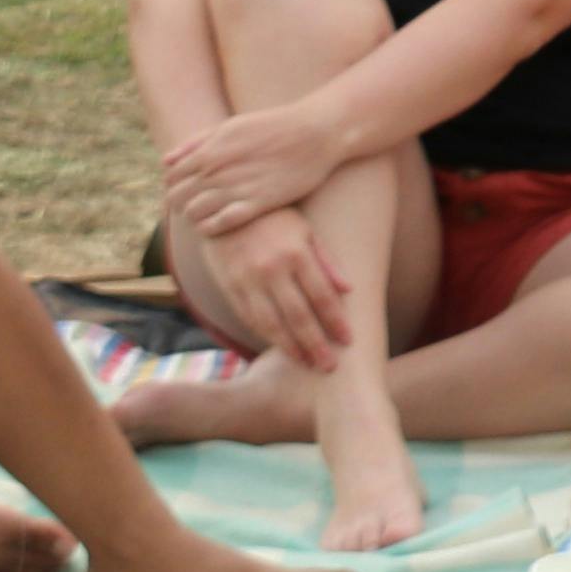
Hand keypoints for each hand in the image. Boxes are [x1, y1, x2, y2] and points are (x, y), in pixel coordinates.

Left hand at [161, 95, 350, 237]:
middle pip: (179, 197)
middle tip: (192, 207)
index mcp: (208, 152)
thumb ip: (195, 143)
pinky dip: (212, 227)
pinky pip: (223, 222)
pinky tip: (215, 226)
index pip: (171, 178)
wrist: (313, 134)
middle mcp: (217, 172)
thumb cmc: (271, 128)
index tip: (184, 191)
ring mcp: (237, 188)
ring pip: (196, 212)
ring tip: (204, 217)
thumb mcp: (228, 127)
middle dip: (180, 204)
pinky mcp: (259, 203)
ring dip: (194, 217)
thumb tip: (166, 161)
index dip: (173, 186)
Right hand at [212, 209, 356, 373]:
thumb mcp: (305, 230)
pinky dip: (264, 335)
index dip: (336, 321)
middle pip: (298, 316)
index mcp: (296, 254)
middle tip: (330, 366)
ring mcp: (247, 279)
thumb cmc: (273, 218)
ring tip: (307, 364)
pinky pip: (248, 316)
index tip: (349, 341)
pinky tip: (279, 347)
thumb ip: (327, 260)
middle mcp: (271, 269)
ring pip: (271, 322)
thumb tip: (350, 290)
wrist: (220, 206)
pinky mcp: (228, 285)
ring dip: (290, 347)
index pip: (322, 296)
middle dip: (316, 344)